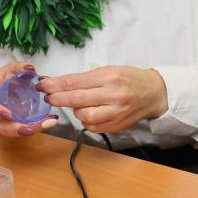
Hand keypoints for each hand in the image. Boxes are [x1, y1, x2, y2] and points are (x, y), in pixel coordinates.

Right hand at [0, 62, 59, 136]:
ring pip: (2, 131)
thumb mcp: (10, 69)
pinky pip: (10, 131)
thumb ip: (19, 67)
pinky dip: (24, 131)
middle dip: (10, 129)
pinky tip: (39, 127)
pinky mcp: (2, 125)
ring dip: (19, 133)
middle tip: (28, 129)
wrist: (1, 87)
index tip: (9, 115)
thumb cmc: (4, 78)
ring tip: (36, 129)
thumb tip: (30, 69)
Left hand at [38, 66, 167, 134]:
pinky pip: (93, 127)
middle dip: (58, 98)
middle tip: (48, 97)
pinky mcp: (117, 125)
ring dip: (75, 111)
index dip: (55, 84)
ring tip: (79, 105)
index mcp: (110, 76)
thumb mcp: (110, 70)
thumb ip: (87, 78)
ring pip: (84, 116)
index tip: (43, 85)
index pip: (75, 81)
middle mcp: (114, 94)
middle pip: (76, 99)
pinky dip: (86, 121)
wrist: (154, 93)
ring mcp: (116, 111)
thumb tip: (59, 83)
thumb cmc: (130, 79)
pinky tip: (90, 114)